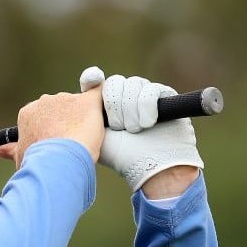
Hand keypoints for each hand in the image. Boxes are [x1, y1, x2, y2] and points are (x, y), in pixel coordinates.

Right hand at [0, 87, 103, 167]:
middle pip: (59, 109)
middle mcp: (46, 101)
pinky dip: (101, 97)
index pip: (41, 117)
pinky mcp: (88, 102)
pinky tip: (104, 107)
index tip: (53, 143)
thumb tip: (2, 151)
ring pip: (77, 106)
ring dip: (82, 118)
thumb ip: (14, 149)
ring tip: (85, 139)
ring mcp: (67, 99)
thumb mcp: (22, 156)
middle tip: (70, 142)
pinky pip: (97, 93)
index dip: (48, 131)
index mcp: (28, 113)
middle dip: (64, 122)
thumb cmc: (38, 161)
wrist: (58, 160)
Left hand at [79, 66, 203, 192]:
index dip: (91, 78)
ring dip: (130, 109)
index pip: (95, 81)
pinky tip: (147, 123)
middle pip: (114, 82)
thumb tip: (80, 94)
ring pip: (133, 84)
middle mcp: (125, 96)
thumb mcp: (95, 134)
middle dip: (114, 105)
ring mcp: (145, 95)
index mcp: (105, 105)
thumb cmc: (121, 155)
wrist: (150, 168)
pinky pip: (152, 90)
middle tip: (118, 127)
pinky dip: (146, 106)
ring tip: (133, 130)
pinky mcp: (165, 96)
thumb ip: (84, 115)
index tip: (92, 79)